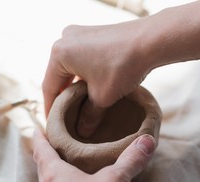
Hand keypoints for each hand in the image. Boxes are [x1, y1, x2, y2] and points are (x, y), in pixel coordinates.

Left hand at [32, 129, 155, 181]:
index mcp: (55, 176)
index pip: (42, 151)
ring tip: (64, 174)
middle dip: (46, 159)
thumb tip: (146, 140)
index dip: (40, 139)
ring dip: (54, 180)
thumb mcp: (116, 178)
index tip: (37, 130)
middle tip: (52, 149)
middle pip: (43, 171)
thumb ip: (131, 159)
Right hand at [42, 20, 151, 136]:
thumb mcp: (102, 97)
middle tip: (65, 116)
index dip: (51, 108)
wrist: (150, 41)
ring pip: (71, 66)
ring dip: (74, 85)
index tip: (53, 124)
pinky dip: (84, 73)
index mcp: (59, 53)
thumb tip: (83, 130)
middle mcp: (65, 39)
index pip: (49, 87)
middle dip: (62, 96)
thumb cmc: (122, 67)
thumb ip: (89, 115)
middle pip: (58, 75)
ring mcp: (80, 33)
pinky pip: (82, 57)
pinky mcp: (94, 33)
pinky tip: (91, 87)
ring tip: (79, 104)